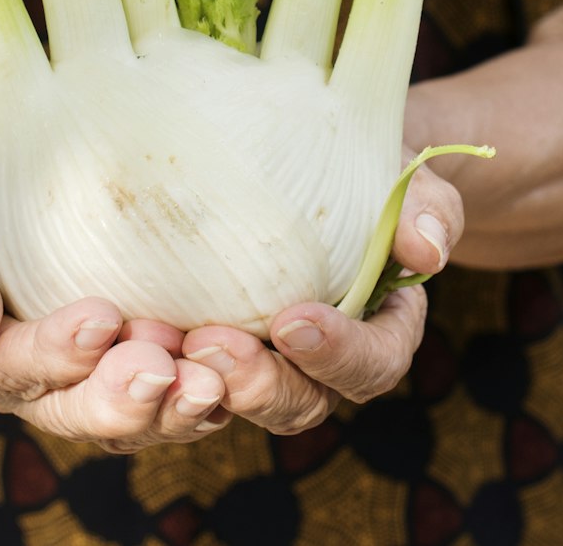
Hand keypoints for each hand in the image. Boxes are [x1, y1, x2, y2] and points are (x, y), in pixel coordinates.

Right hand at [0, 107, 230, 451]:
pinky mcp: (145, 367)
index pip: (9, 367)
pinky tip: (238, 378)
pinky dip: (207, 399)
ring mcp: (90, 381)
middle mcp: (31, 383)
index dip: (52, 353)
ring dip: (171, 410)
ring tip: (210, 382)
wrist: (20, 150)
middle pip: (72, 414)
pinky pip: (173, 403)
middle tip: (159, 368)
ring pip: (131, 425)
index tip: (99, 317)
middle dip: (117, 399)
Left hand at [179, 152, 463, 433]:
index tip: (292, 321)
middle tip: (211, 344)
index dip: (336, 353)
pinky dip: (175, 365)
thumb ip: (427, 212)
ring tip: (170, 346)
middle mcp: (329, 362)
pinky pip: (201, 374)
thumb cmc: (374, 171)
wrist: (323, 160)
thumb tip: (427, 250)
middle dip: (260, 383)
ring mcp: (275, 359)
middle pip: (304, 400)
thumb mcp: (411, 181)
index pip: (372, 362)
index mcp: (385, 330)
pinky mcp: (226, 345)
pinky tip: (134, 336)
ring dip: (209, 384)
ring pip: (245, 399)